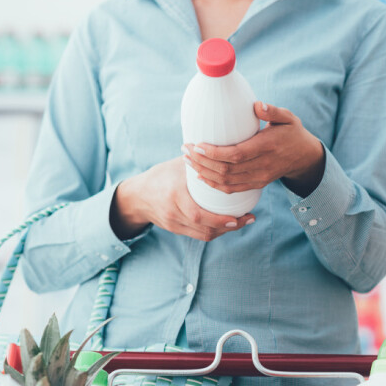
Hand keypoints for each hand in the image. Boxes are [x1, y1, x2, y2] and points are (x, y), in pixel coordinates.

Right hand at [110, 156, 254, 241]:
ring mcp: (174, 224)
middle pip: (206, 229)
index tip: (240, 216)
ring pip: (204, 235)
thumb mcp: (177, 166)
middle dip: (230, 227)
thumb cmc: (160, 176)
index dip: (221, 220)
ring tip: (241, 222)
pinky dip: (214, 230)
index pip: (199, 215)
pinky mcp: (175, 230)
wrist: (136, 196)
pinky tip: (226, 224)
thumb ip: (198, 162)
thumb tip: (223, 150)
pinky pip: (199, 235)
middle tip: (248, 219)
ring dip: (225, 231)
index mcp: (175, 196)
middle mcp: (174, 213)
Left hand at [184, 102, 325, 197]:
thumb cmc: (292, 132)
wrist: (304, 157)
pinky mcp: (257, 184)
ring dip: (204, 172)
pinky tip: (201, 175)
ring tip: (188, 160)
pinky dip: (214, 184)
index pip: (236, 155)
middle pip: (227, 170)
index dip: (214, 153)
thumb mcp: (288, 118)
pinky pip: (232, 189)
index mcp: (267, 147)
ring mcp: (260, 178)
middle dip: (202, 161)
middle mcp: (262, 166)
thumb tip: (256, 105)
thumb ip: (273, 111)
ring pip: (226, 181)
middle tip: (186, 149)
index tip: (198, 144)